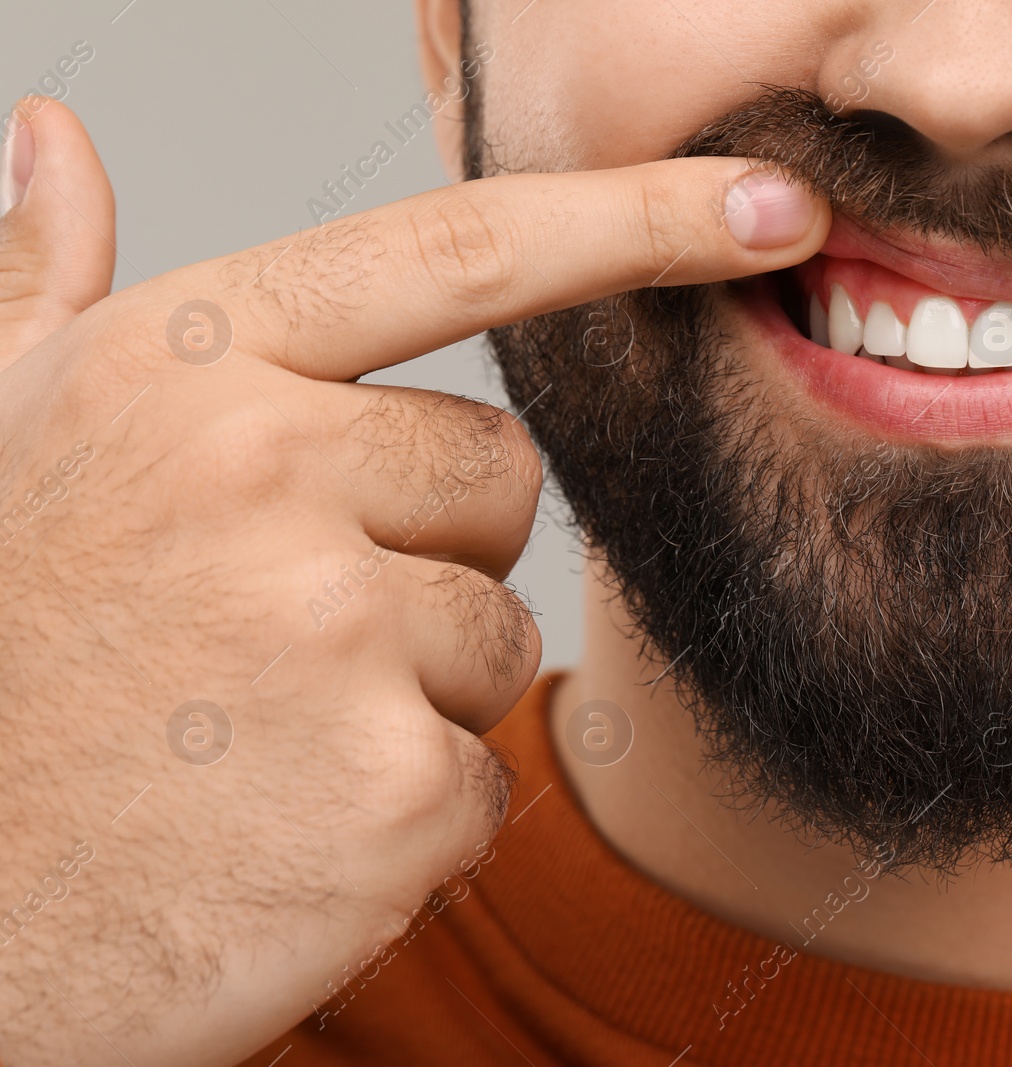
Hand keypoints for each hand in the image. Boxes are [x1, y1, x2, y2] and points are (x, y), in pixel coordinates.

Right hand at [0, 97, 826, 1066]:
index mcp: (182, 366)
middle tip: (273, 632)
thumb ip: (49, 283)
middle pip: (499, 483)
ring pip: (501, 641)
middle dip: (427, 556)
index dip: (639, 218)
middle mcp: (261, 471)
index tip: (772, 205)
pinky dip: (409, 821)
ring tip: (252, 738)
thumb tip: (61, 132)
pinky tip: (277, 833)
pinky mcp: (389, 793)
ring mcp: (331, 634)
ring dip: (409, 699)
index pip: (465, 252)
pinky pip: (486, 779)